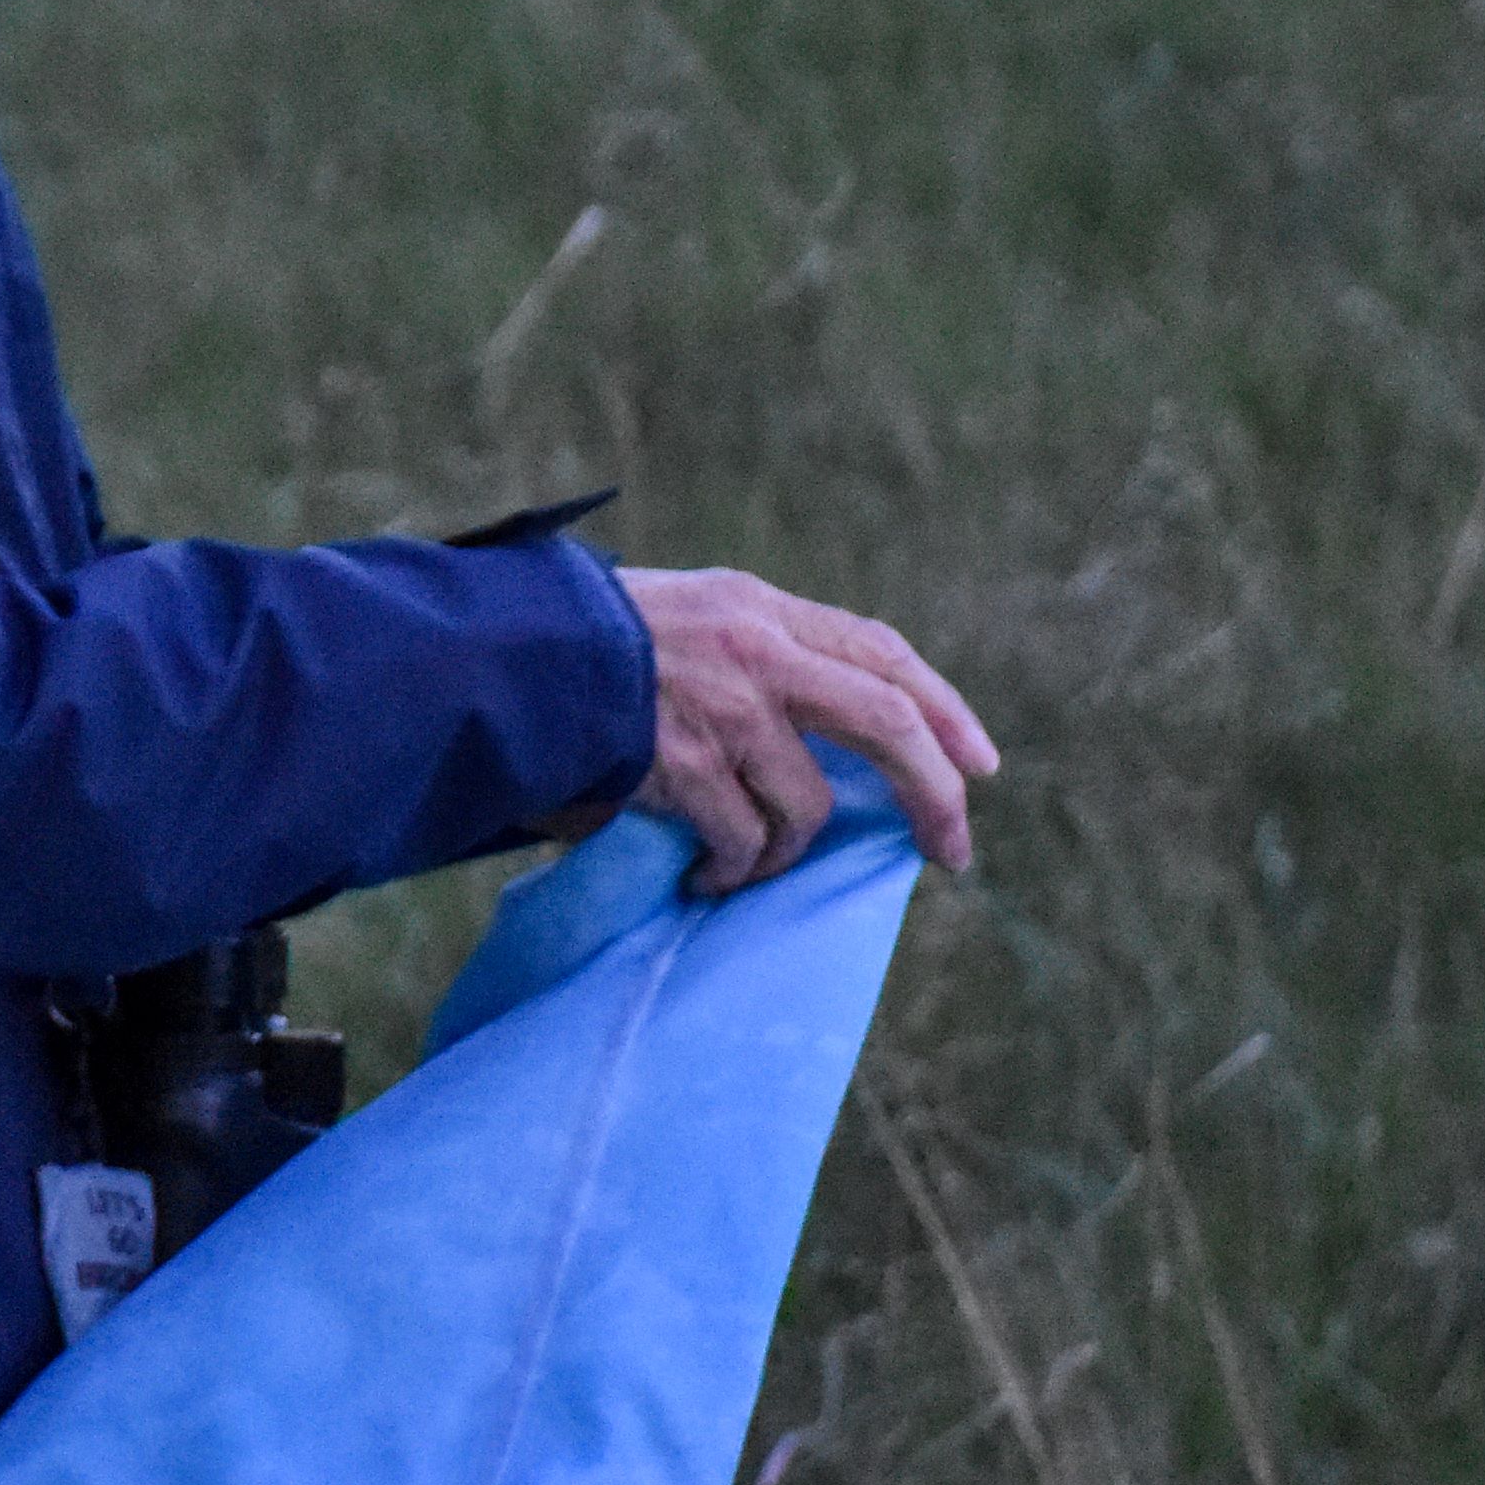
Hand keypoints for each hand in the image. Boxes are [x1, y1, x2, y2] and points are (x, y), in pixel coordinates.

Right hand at [616, 566, 997, 891]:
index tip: (979, 766)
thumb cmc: (586, 647)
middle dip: (935, 795)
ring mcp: (726, 709)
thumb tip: (836, 738)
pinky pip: (743, 843)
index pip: (880, 650)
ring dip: (781, 852)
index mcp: (758, 607)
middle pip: (888, 721)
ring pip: (807, 807)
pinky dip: (731, 871)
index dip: (942, 709)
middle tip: (953, 851)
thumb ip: (755, 654)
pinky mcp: (689, 766)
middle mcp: (756, 649)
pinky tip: (704, 877)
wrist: (504, 661)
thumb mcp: (685, 619)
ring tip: (741, 862)